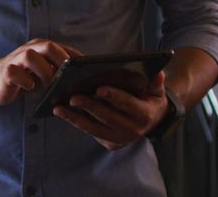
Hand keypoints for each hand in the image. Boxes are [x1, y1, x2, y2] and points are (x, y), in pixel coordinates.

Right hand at [0, 39, 83, 105]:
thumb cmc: (24, 78)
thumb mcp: (43, 73)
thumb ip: (57, 72)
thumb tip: (81, 81)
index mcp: (40, 48)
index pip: (62, 48)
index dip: (75, 57)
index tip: (87, 69)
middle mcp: (29, 49)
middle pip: (48, 46)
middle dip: (61, 60)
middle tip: (67, 77)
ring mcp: (16, 59)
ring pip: (31, 56)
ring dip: (43, 71)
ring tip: (49, 85)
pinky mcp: (6, 72)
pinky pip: (15, 73)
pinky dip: (25, 81)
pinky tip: (29, 88)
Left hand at [53, 71, 168, 150]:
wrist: (152, 122)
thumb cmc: (149, 100)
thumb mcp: (156, 91)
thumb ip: (156, 83)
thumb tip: (158, 74)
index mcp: (144, 115)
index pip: (128, 104)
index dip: (114, 96)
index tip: (99, 89)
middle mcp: (133, 130)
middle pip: (107, 117)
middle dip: (89, 106)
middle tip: (73, 97)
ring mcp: (121, 139)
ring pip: (95, 128)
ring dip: (75, 118)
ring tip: (59, 108)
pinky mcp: (111, 143)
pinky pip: (91, 132)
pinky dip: (77, 123)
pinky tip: (64, 113)